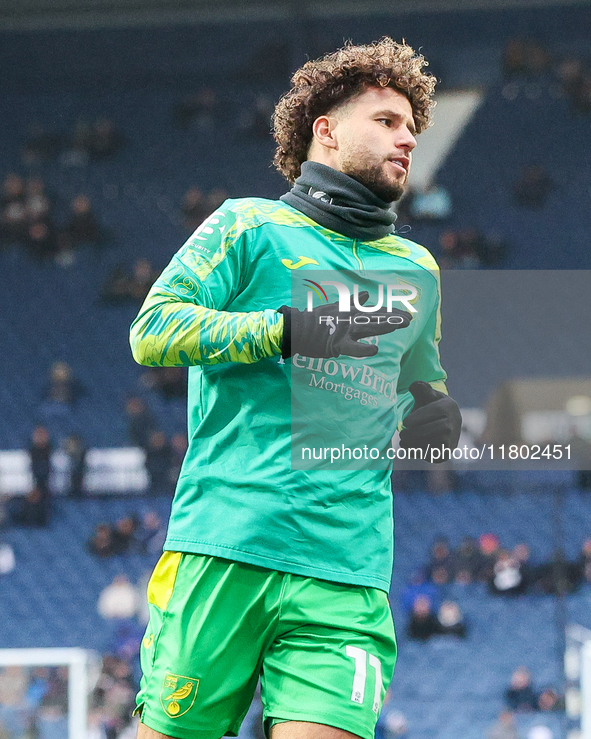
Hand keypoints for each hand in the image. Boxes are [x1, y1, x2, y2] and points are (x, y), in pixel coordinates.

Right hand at [278, 291, 410, 358]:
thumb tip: (366, 293)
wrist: (297, 329)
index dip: (392, 313)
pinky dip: (363, 350)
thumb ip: (351, 302)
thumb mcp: (335, 306)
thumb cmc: (315, 319)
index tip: (406, 314)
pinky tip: (375, 350)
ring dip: (384, 326)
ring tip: (399, 325)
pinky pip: (352, 349)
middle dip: (394, 318)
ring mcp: (345, 331)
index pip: (376, 311)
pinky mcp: (337, 344)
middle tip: (409, 319)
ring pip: (368, 328)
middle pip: (376, 318)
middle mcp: (351, 319)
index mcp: (351, 312)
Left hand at [399, 381, 461, 457]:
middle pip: (435, 429)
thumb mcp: (427, 395)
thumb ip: (421, 388)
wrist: (443, 425)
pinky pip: (432, 454)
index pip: (436, 411)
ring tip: (403, 441)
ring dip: (415, 444)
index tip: (404, 422)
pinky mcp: (445, 453)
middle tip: (402, 434)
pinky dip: (419, 452)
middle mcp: (454, 423)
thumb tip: (414, 385)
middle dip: (415, 433)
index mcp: (449, 406)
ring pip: (433, 443)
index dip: (419, 417)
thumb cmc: (430, 407)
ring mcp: (451, 439)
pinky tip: (409, 448)